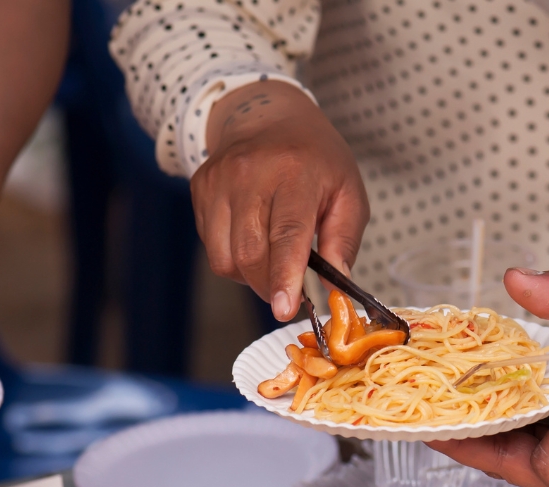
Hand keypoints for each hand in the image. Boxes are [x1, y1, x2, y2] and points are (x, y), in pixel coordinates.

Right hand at [191, 81, 368, 321]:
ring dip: (250, 276)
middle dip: (269, 286)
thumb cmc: (316, 159)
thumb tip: (335, 286)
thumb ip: (344, 241)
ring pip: (225, 257)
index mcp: (294, 172)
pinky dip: (234, 258)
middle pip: (249, 253)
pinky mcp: (200, 189)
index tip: (285, 308)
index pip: (286, 233)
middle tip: (288, 294)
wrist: (269, 116)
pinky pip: (211, 246)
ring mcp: (219, 181)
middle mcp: (250, 174)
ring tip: (273, 260)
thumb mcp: (348, 192)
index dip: (285, 276)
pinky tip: (253, 239)